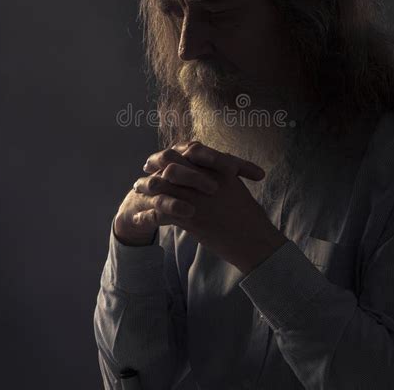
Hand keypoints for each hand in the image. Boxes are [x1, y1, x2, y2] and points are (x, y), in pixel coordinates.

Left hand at [131, 142, 287, 272]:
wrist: (256, 241)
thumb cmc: (249, 216)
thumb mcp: (236, 186)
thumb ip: (220, 173)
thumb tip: (206, 168)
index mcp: (218, 169)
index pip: (188, 152)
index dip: (170, 154)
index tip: (158, 160)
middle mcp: (206, 180)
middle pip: (171, 164)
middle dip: (155, 166)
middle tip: (144, 171)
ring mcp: (197, 199)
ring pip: (162, 187)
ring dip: (147, 188)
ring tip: (136, 190)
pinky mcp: (191, 220)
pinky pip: (161, 213)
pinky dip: (148, 216)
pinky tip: (139, 219)